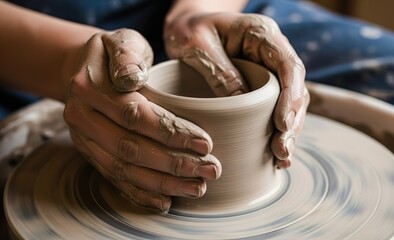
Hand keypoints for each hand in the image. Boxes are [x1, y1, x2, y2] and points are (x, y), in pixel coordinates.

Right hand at [63, 29, 221, 211]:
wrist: (83, 69)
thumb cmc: (113, 55)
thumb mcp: (122, 42)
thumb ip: (128, 56)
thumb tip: (134, 79)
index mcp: (90, 88)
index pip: (135, 116)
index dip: (171, 132)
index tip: (205, 143)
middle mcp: (82, 118)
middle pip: (131, 148)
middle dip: (174, 163)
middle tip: (210, 170)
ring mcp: (84, 140)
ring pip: (124, 169)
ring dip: (163, 183)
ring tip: (197, 188)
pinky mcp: (91, 154)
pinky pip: (114, 179)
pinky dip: (140, 193)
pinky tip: (166, 202)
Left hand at [164, 12, 308, 167]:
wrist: (183, 27)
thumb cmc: (188, 30)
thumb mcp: (197, 46)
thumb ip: (221, 73)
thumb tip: (243, 106)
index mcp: (261, 34)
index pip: (288, 65)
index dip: (291, 96)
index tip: (282, 124)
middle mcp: (271, 52)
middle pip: (295, 88)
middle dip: (292, 122)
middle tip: (282, 150)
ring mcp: (267, 70)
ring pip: (288, 102)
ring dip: (288, 132)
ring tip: (281, 158)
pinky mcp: (258, 86)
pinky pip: (273, 108)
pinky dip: (275, 131)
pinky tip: (273, 153)